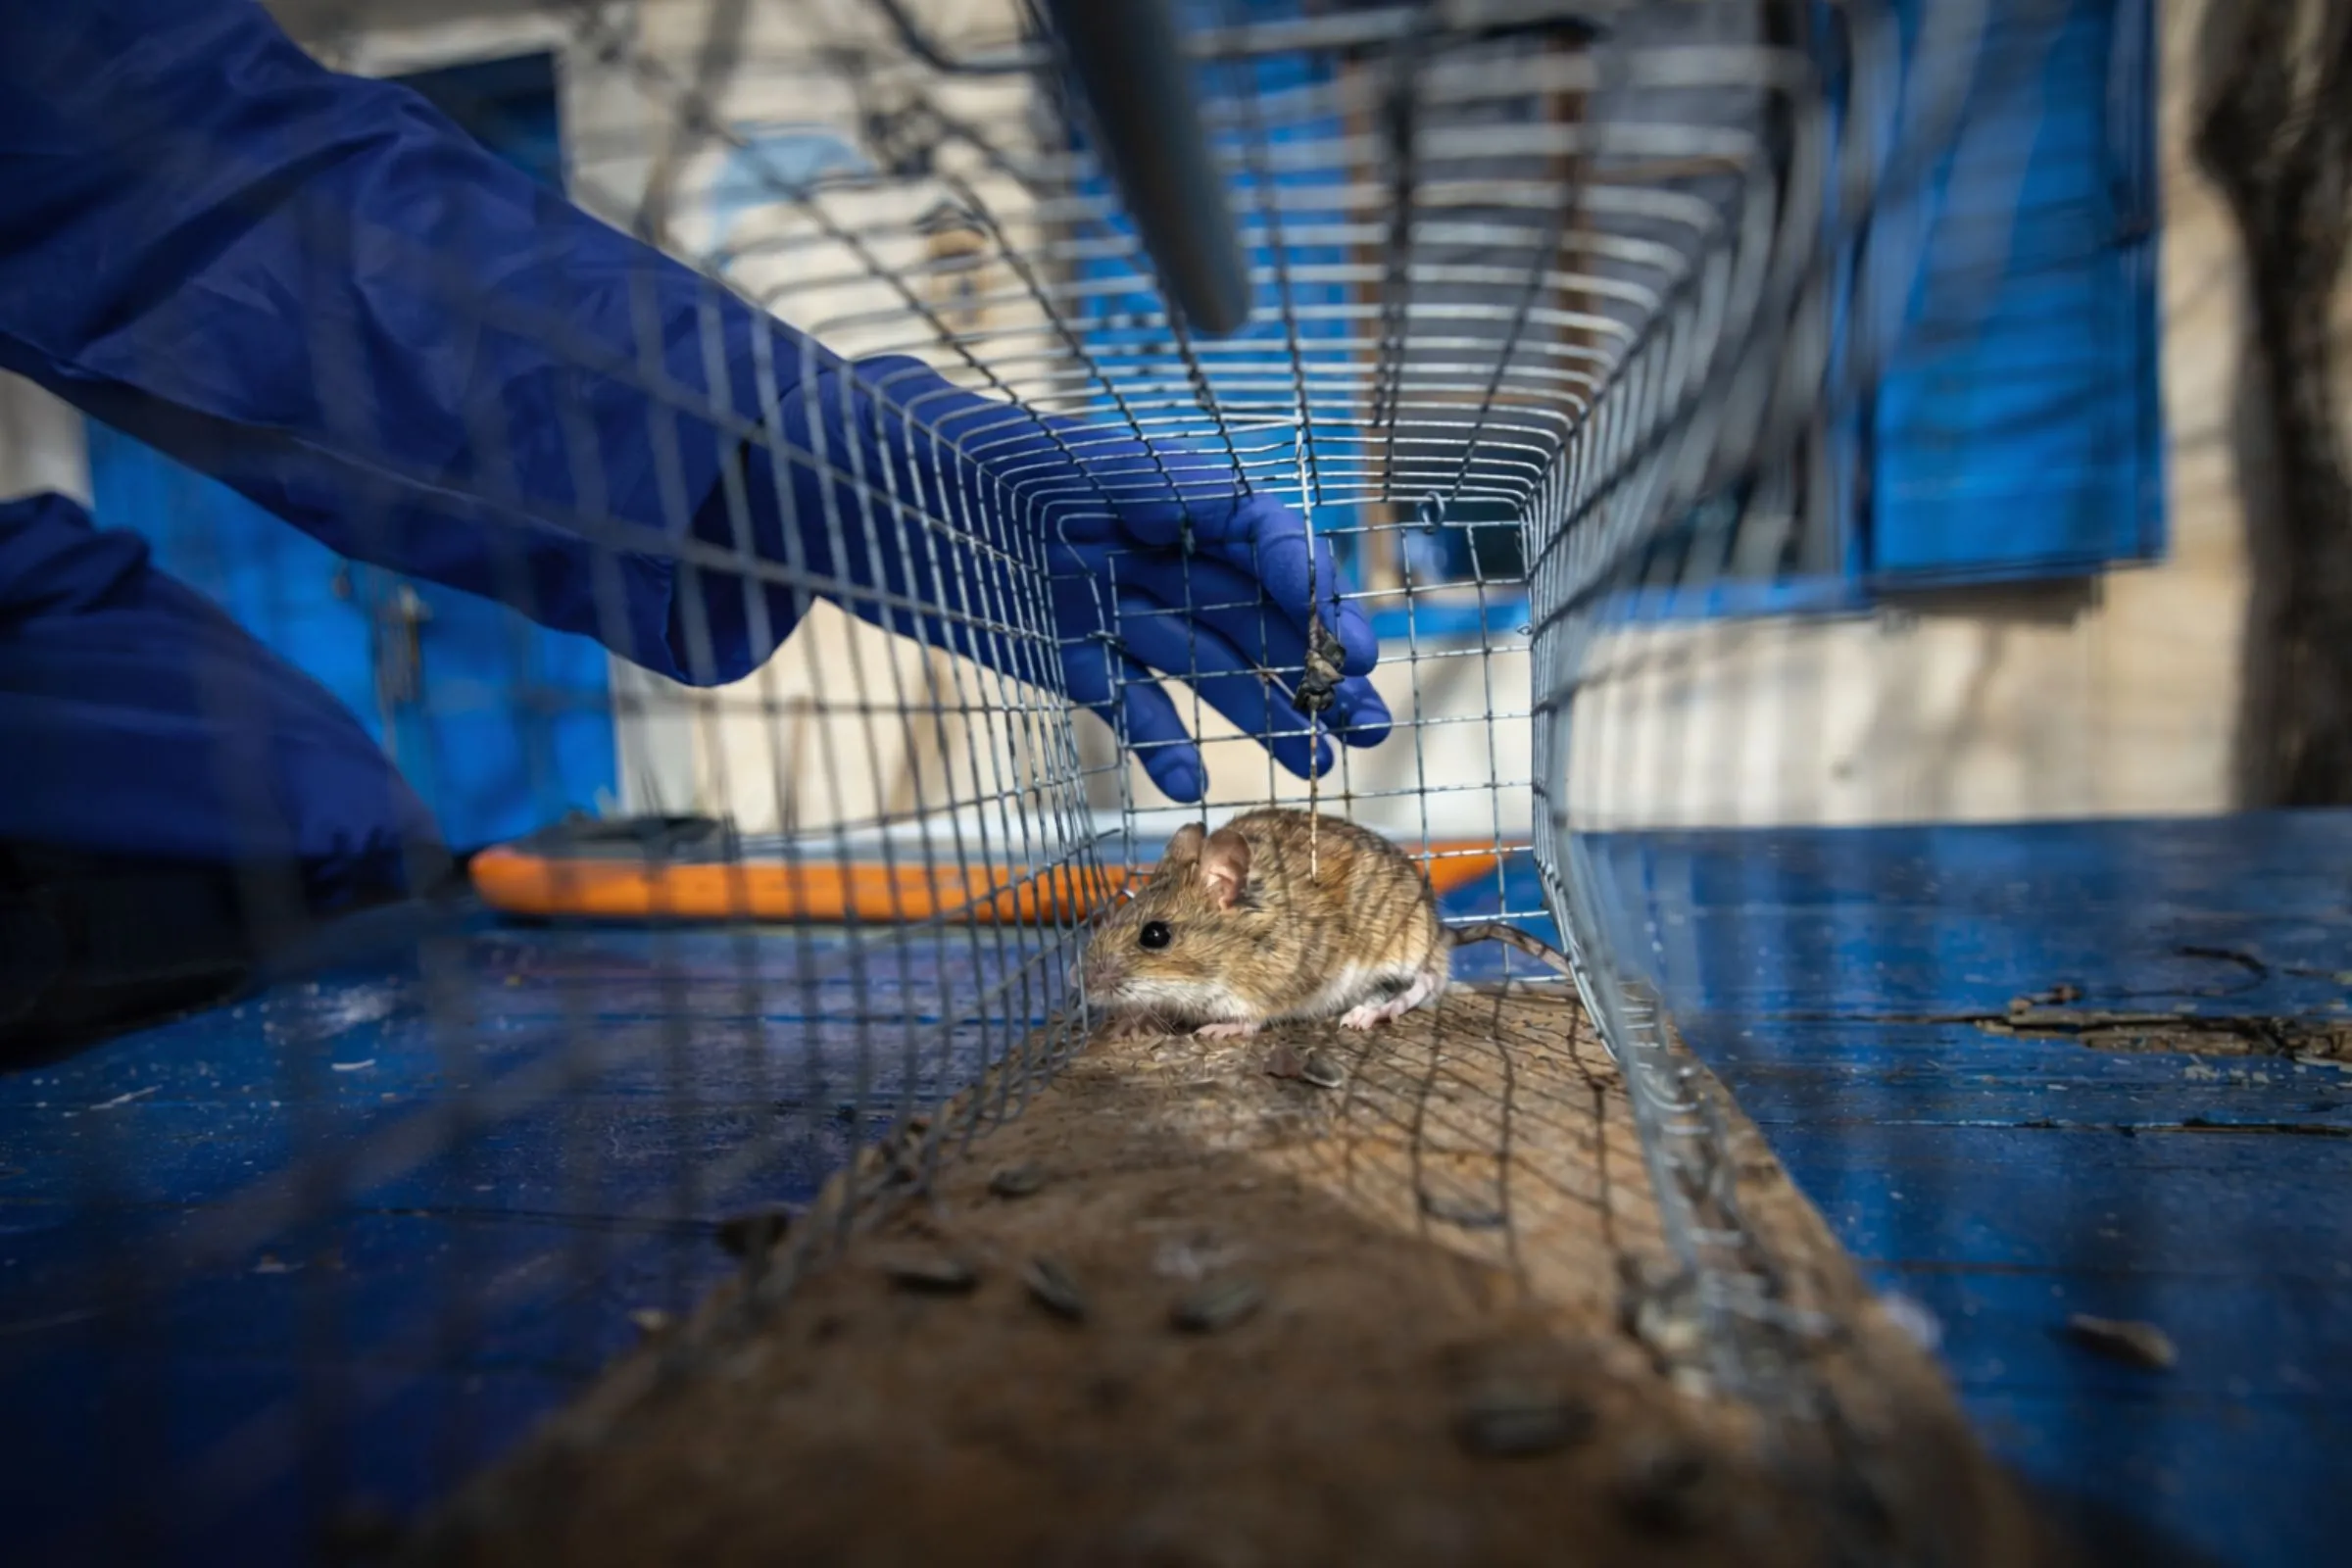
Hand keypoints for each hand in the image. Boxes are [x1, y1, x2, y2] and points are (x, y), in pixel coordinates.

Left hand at [734, 355, 1390, 802]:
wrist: (847, 484)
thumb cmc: (937, 447)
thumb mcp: (1041, 455)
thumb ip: (1139, 485)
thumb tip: (1239, 511)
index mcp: (1154, 485)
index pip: (1256, 531)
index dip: (1305, 581)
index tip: (1339, 636)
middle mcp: (1146, 546)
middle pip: (1252, 608)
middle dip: (1316, 663)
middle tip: (1369, 718)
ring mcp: (1110, 603)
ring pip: (1206, 663)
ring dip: (1266, 712)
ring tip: (1321, 762)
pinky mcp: (1066, 655)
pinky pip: (1129, 703)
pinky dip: (1159, 741)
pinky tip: (1191, 781)